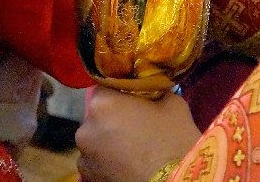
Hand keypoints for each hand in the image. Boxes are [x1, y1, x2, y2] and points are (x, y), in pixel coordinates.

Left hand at [75, 87, 199, 181]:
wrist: (175, 181)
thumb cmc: (174, 140)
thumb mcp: (172, 103)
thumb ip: (155, 92)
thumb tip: (153, 93)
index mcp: (102, 103)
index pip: (107, 87)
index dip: (122, 93)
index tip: (136, 100)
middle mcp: (86, 127)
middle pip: (99, 114)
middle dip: (114, 117)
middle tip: (137, 124)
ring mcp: (83, 155)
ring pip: (96, 138)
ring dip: (109, 139)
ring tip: (133, 148)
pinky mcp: (88, 177)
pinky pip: (96, 161)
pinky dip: (107, 161)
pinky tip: (126, 163)